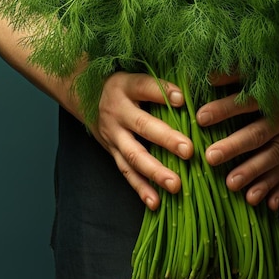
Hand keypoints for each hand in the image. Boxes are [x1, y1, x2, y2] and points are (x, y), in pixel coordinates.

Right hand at [87, 71, 193, 210]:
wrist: (85, 96)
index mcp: (125, 87)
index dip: (162, 92)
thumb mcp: (135, 76)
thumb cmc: (124, 86)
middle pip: (142, 126)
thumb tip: (194, 90)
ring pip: (134, 155)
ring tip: (176, 185)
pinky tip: (156, 203)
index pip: (144, 87)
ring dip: (155, 172)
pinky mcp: (112, 152)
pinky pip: (126, 173)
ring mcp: (113, 135)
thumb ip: (160, 84)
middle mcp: (117, 112)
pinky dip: (141, 189)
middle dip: (166, 139)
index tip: (182, 99)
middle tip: (188, 150)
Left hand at [196, 75, 278, 210]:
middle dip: (234, 147)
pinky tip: (268, 207)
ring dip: (254, 174)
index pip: (247, 103)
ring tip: (231, 186)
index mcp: (275, 97)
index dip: (225, 109)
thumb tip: (207, 74)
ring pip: (272, 159)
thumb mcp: (266, 72)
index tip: (200, 117)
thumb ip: (236, 73)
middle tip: (210, 157)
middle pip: (257, 135)